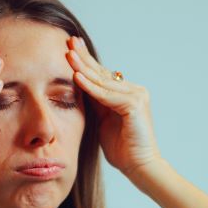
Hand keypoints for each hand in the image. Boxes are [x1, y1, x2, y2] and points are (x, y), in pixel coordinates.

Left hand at [66, 36, 161, 178]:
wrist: (140, 167)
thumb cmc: (123, 150)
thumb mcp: (103, 121)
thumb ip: (96, 104)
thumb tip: (79, 88)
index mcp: (127, 94)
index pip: (102, 75)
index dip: (86, 62)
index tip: (70, 48)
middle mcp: (134, 90)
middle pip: (103, 73)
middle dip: (84, 57)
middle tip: (68, 41)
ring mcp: (137, 95)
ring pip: (103, 81)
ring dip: (84, 68)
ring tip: (68, 55)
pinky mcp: (135, 104)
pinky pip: (106, 94)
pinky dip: (90, 86)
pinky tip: (76, 76)